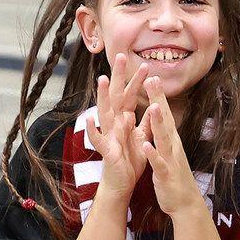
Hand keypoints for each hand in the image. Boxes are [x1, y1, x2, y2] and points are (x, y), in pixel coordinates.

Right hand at [84, 52, 149, 195]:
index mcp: (124, 121)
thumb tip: (148, 106)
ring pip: (105, 112)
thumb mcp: (140, 138)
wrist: (121, 184)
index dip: (137, 81)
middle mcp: (113, 124)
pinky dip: (93, 129)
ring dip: (103, 96)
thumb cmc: (130, 161)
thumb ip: (144, 123)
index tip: (146, 64)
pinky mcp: (106, 151)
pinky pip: (98, 139)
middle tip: (120, 56)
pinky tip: (90, 119)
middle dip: (118, 77)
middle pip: (116, 97)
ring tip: (102, 80)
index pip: (130, 96)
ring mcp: (108, 136)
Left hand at [139, 76, 204, 216]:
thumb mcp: (168, 152)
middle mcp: (172, 146)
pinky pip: (159, 163)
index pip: (163, 115)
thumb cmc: (173, 177)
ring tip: (153, 107)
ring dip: (159, 123)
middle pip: (165, 120)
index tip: (151, 77)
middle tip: (152, 80)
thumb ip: (163, 136)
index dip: (157, 96)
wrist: (185, 203)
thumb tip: (161, 119)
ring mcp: (170, 160)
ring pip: (164, 139)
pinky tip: (147, 145)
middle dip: (158, 100)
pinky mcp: (166, 175)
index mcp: (170, 141)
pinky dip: (153, 154)